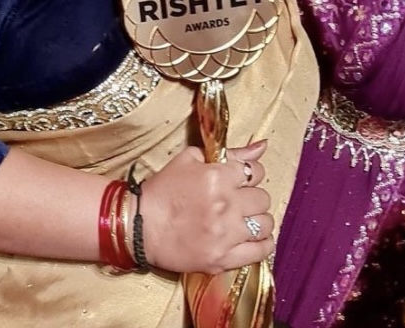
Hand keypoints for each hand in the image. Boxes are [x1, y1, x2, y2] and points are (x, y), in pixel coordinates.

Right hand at [141, 140, 273, 273]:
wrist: (140, 225)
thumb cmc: (163, 190)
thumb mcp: (191, 159)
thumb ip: (231, 152)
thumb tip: (262, 146)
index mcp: (218, 176)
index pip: (256, 172)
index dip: (251, 174)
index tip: (242, 180)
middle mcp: (226, 205)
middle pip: (262, 198)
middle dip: (253, 196)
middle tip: (240, 200)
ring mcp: (225, 234)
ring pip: (265, 224)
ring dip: (258, 220)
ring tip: (246, 220)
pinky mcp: (222, 258)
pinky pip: (259, 252)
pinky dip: (262, 244)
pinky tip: (253, 239)